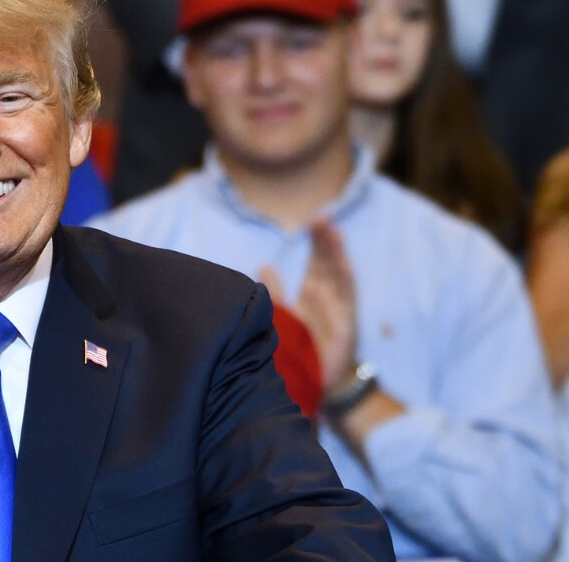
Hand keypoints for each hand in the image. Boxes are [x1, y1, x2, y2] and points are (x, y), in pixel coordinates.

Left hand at [260, 220, 357, 392]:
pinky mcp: (344, 329)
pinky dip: (345, 282)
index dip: (317, 243)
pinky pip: (345, 303)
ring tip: (333, 232)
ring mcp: (337, 314)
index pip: (317, 265)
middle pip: (328, 266)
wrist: (308, 389)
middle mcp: (327, 302)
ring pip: (338, 279)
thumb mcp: (281, 319)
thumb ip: (275, 293)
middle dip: (326, 243)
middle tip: (322, 218)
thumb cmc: (295, 354)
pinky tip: (343, 263)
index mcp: (312, 298)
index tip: (315, 221)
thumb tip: (263, 265)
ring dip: (336, 255)